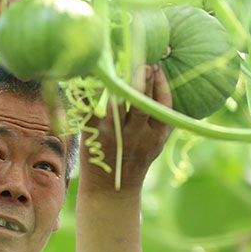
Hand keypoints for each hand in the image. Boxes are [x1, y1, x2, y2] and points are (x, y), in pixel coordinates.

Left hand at [79, 64, 172, 190]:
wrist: (110, 188)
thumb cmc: (136, 157)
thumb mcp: (156, 142)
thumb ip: (161, 118)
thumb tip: (159, 79)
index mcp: (155, 136)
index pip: (162, 106)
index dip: (160, 85)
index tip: (156, 68)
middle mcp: (135, 135)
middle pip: (141, 104)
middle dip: (142, 81)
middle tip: (142, 63)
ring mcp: (113, 135)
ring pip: (118, 105)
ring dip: (119, 84)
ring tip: (119, 65)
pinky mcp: (93, 134)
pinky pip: (90, 110)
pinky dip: (88, 93)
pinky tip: (90, 77)